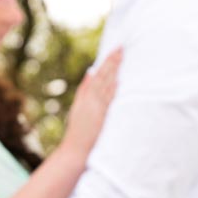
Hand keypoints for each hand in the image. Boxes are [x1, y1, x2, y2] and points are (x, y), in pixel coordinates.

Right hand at [60, 47, 121, 162]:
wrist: (76, 149)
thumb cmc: (78, 130)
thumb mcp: (78, 107)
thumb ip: (84, 89)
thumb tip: (90, 72)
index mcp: (86, 96)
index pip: (99, 74)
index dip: (108, 62)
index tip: (115, 51)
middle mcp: (91, 99)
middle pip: (104, 76)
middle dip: (113, 62)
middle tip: (122, 48)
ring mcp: (96, 107)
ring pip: (106, 85)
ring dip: (114, 70)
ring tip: (122, 57)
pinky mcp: (100, 116)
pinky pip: (107, 100)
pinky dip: (111, 89)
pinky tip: (117, 80)